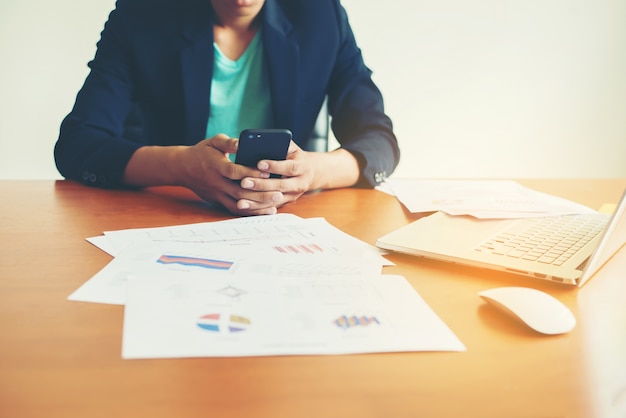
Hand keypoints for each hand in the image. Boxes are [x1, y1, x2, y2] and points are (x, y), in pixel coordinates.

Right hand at [123, 134, 284, 215]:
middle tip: (279, 193)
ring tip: (276, 204)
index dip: (251, 173)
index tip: (268, 172)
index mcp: (216, 166)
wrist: (182, 168)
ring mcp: (217, 194)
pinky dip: (250, 212)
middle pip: (240, 191)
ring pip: (239, 203)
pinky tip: (265, 211)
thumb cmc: (202, 152)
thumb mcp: (213, 142)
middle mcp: (217, 182)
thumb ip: (228, 142)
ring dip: (258, 206)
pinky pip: (235, 209)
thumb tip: (242, 143)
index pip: (235, 171)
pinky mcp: (218, 201)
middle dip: (260, 193)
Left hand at [236, 141, 359, 207]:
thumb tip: (261, 141)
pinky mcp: (286, 203)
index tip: (259, 163)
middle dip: (261, 184)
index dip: (275, 166)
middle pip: (281, 186)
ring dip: (257, 201)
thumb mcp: (292, 148)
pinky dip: (257, 208)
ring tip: (240, 200)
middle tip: (244, 182)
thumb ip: (281, 144)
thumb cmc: (295, 157)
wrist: (310, 173)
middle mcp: (299, 183)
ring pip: (275, 200)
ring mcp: (293, 195)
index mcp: (302, 167)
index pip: (289, 167)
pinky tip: (244, 206)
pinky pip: (271, 207)